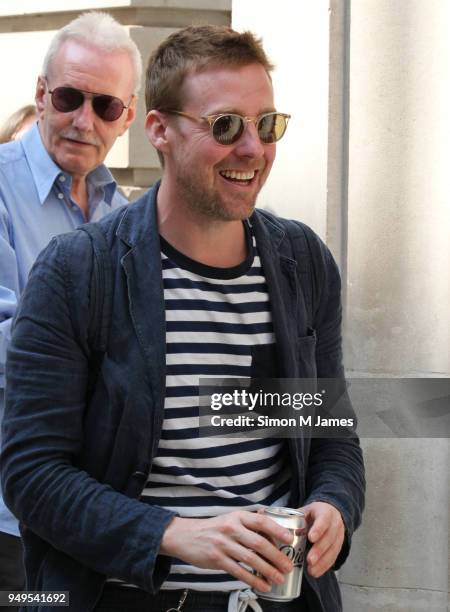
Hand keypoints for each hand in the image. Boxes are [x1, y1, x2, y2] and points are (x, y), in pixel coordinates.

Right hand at [160, 511, 293, 592]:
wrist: (186, 535)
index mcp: (237, 516)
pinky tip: (263, 585)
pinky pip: (239, 572)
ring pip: (250, 559)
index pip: (261, 521)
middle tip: (289, 566)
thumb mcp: (230, 518)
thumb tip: (274, 527)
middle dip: (276, 556)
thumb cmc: (214, 527)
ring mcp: (223, 544)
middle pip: (258, 543)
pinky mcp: (217, 559)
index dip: (277, 530)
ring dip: (268, 570)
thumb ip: (249, 523)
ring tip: (280, 578)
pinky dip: (253, 580)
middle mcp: (231, 528)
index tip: (290, 539)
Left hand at [300, 501, 344, 577]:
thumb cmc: (314, 514)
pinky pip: (333, 558)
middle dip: (319, 550)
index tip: (310, 538)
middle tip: (309, 560)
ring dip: (322, 562)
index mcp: (325, 512)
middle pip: (329, 538)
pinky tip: (316, 572)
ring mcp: (339, 536)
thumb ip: (295, 518)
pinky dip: (324, 566)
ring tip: (311, 570)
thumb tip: (277, 529)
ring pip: (332, 550)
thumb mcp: (306, 511)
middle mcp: (335, 524)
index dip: (318, 529)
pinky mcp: (339, 547)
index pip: (323, 520)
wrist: (332, 514)